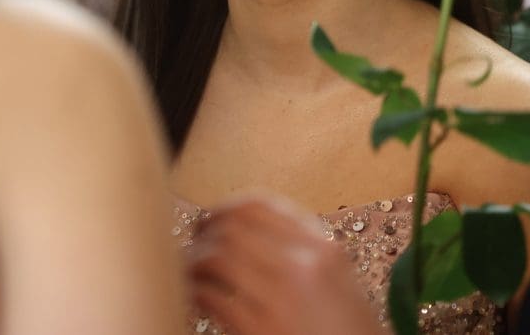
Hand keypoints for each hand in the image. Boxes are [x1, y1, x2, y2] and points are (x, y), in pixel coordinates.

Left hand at [188, 195, 385, 334]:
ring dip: (193, 263)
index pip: (260, 206)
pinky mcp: (259, 329)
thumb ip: (304, 254)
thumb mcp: (339, 284)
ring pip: (215, 256)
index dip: (224, 209)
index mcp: (324, 248)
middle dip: (203, 234)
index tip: (210, 221)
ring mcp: (281, 296)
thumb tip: (245, 235)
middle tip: (191, 247)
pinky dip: (195, 293)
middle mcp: (303, 264)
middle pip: (232, 226)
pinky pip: (210, 296)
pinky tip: (195, 301)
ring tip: (190, 274)